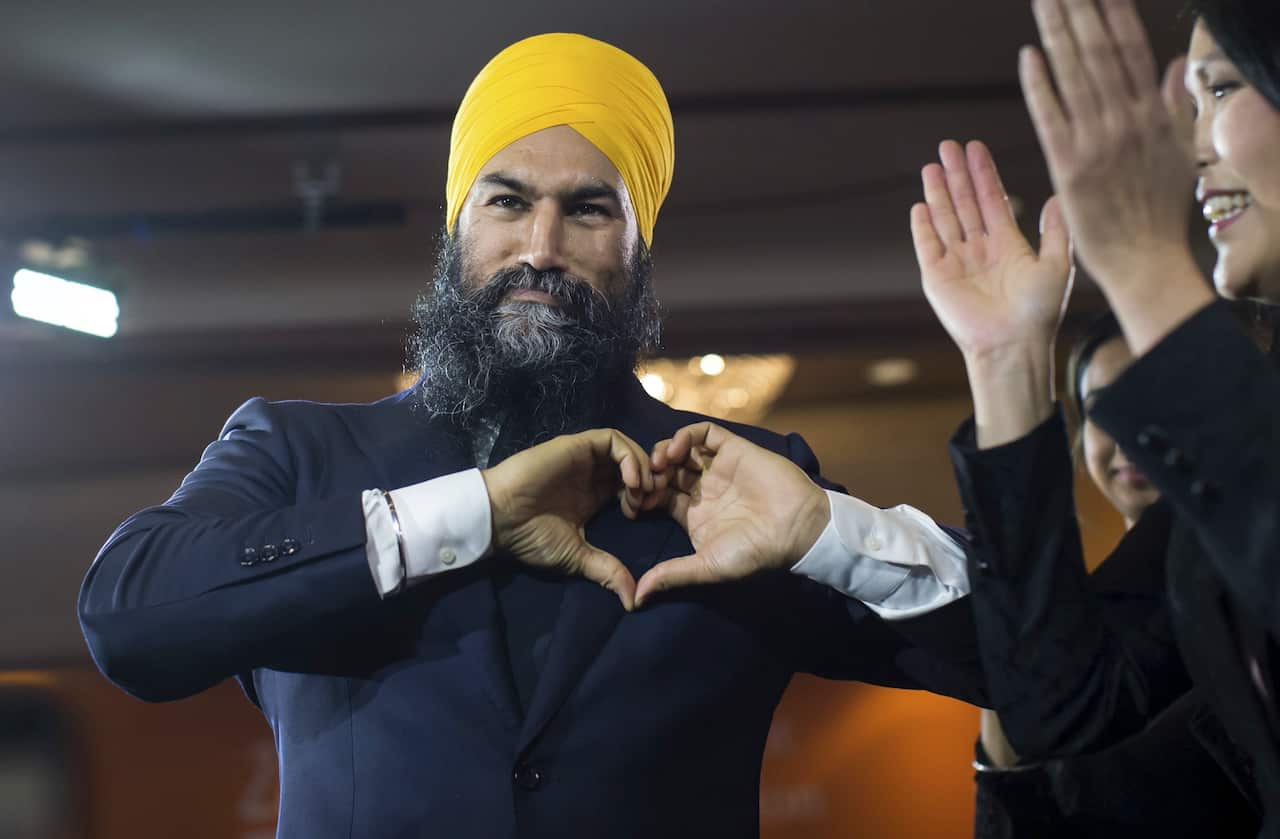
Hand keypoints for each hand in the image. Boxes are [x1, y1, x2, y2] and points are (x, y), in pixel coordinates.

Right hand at [482, 429, 652, 609]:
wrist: (500, 519)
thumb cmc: (532, 537)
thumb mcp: (577, 557)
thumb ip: (607, 571)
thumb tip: (632, 602)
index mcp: (595, 495)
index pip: (633, 485)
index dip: (647, 495)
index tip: (646, 514)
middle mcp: (593, 474)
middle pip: (636, 463)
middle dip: (652, 478)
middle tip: (653, 500)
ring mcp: (585, 458)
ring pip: (628, 448)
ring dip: (643, 466)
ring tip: (642, 492)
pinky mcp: (577, 445)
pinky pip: (612, 439)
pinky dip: (629, 456)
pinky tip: (630, 481)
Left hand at [633, 422, 828, 606]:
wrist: (796, 529)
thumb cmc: (755, 552)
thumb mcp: (707, 566)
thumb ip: (672, 575)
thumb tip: (636, 599)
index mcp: (693, 515)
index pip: (657, 496)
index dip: (642, 496)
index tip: (634, 503)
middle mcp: (703, 489)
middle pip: (664, 470)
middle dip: (648, 472)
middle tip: (644, 481)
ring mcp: (717, 468)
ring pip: (679, 449)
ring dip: (663, 451)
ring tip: (659, 464)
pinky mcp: (732, 449)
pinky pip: (704, 433)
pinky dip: (685, 436)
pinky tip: (678, 450)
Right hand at [911, 139, 1072, 361]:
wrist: (1012, 345)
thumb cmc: (1039, 312)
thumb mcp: (1058, 265)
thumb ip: (1056, 231)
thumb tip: (1058, 197)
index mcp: (1007, 244)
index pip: (991, 200)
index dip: (983, 174)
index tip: (975, 147)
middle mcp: (980, 250)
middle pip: (964, 203)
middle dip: (957, 174)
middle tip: (948, 144)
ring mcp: (956, 263)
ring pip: (945, 219)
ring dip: (938, 192)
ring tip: (931, 165)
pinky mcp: (937, 278)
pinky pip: (927, 245)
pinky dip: (922, 226)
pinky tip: (920, 204)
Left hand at [1020, 0, 1195, 289]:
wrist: (1145, 262)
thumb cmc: (1159, 213)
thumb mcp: (1178, 153)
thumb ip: (1174, 107)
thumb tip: (1174, 67)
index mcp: (1153, 115)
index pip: (1131, 51)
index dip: (1114, 15)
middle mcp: (1126, 121)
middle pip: (1099, 53)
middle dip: (1080, 12)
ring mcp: (1097, 142)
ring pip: (1074, 76)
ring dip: (1057, 34)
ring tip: (1045, 1)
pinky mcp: (1069, 166)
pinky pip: (1050, 117)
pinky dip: (1039, 85)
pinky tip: (1028, 56)